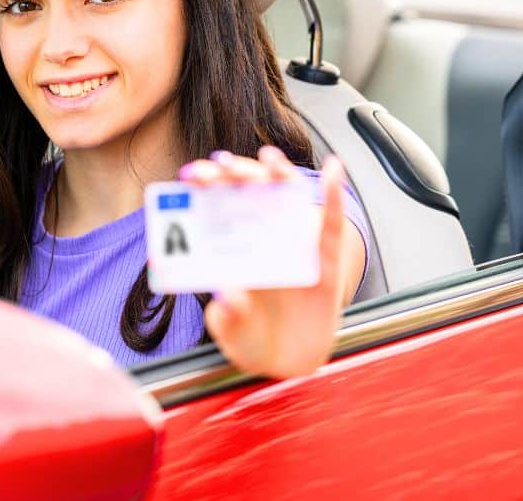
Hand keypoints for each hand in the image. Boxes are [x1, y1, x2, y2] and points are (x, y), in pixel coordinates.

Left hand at [178, 146, 356, 377]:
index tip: (189, 176)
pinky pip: (330, 225)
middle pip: (250, 194)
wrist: (288, 364)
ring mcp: (294, 246)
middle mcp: (262, 240)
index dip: (206, 188)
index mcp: (233, 250)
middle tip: (220, 165)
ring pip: (288, 199)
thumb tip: (227, 292)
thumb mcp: (233, 334)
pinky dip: (334, 197)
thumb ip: (228, 317)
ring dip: (280, 173)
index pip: (217, 207)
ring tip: (269, 158)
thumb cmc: (254, 341)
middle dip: (235, 174)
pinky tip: (333, 171)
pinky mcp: (324, 261)